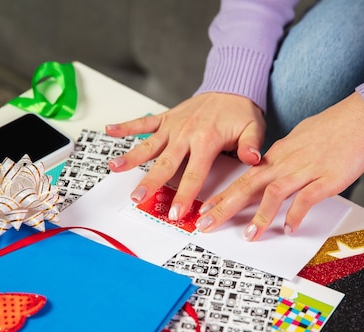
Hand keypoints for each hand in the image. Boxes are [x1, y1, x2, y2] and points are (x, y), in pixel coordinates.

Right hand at [107, 92, 265, 219]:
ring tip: (114, 167)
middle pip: (165, 163)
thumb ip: (251, 145)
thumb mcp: (254, 128)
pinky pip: (144, 122)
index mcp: (207, 140)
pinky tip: (109, 130)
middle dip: (151, 182)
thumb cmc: (241, 112)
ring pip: (149, 145)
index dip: (185, 195)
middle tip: (138, 198)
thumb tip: (253, 159)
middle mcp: (186, 133)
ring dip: (131, 157)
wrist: (231, 86)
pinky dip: (126, 125)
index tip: (176, 212)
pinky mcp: (166, 117)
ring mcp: (173, 125)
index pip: (194, 173)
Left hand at [195, 92, 363, 240]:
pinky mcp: (328, 177)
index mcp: (278, 154)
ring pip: (274, 192)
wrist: (362, 116)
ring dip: (260, 215)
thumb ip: (283, 157)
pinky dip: (296, 214)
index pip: (244, 177)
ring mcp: (306, 169)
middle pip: (248, 185)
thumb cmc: (334, 127)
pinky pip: (307, 198)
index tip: (205, 209)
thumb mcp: (299, 139)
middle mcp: (286, 162)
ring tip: (249, 235)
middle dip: (224, 206)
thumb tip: (271, 168)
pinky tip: (289, 227)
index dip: (222, 194)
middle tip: (206, 224)